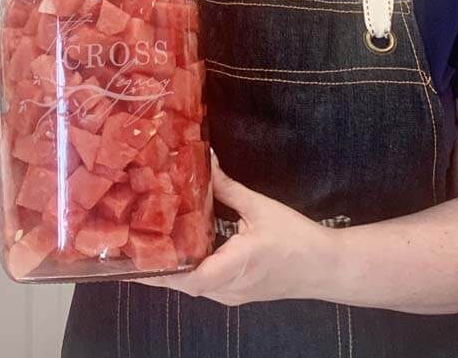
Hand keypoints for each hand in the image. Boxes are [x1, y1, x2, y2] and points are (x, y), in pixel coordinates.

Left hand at [135, 155, 336, 305]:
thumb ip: (229, 189)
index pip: (192, 278)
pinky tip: (180, 251)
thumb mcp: (262, 208)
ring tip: (148, 245)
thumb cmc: (296, 238)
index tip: (137, 256)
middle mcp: (229, 287)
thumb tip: (206, 162)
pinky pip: (205, 286)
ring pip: (193, 287)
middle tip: (132, 243)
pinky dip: (189, 271)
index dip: (162, 271)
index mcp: (236, 265)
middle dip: (158, 267)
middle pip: (184, 284)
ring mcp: (232, 296)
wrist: (325, 267)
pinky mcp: (236, 294)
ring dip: (172, 270)